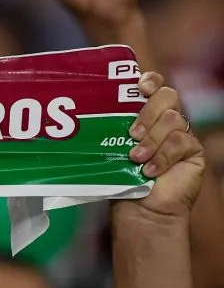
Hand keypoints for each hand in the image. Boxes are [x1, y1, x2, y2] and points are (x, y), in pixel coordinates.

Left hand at [125, 73, 204, 217]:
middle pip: (167, 96)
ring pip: (172, 119)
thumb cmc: (122, 175)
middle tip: (132, 133)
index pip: (155, 85)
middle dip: (148, 112)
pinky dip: (163, 156)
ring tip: (136, 158)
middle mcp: (166, 119)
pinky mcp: (194, 151)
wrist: (141, 207)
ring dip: (152, 140)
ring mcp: (182, 134)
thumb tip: (93, 107)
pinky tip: (150, 170)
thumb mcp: (114, 145)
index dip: (151, 80)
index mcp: (146, 113)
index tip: (140, 87)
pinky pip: (182, 141)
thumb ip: (115, 125)